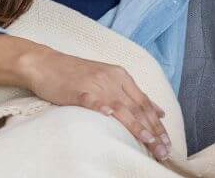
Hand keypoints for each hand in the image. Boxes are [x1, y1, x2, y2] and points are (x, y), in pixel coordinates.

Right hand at [19, 47, 171, 160]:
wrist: (46, 64)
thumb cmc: (77, 74)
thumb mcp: (110, 79)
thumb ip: (133, 95)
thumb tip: (159, 112)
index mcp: (121, 76)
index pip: (145, 103)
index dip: (158, 125)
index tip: (168, 144)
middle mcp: (112, 79)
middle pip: (137, 108)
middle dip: (153, 132)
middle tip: (163, 151)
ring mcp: (95, 84)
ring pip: (120, 107)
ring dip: (136, 126)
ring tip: (148, 142)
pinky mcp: (78, 90)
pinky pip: (91, 100)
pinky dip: (101, 108)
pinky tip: (109, 116)